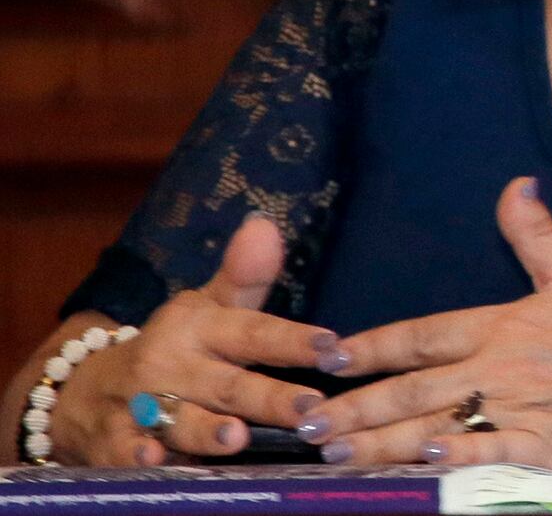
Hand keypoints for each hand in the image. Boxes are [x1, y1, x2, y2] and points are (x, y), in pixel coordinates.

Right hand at [53, 218, 326, 465]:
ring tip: (239, 438)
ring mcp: (137, 404)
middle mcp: (169, 364)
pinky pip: (125, 452)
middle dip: (267, 397)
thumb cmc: (172, 349)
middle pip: (226, 383)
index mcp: (198, 328)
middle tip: (309, 407)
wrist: (84, 389)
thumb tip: (265, 225)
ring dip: (207, 430)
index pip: (252, 333)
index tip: (332, 347)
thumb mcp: (205, 309)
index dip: (291, 340)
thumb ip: (244, 278)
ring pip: (179, 420)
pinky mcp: (111, 442)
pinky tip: (155, 462)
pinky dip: (138, 457)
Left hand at [300, 180, 551, 474]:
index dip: (370, 345)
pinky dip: (450, 455)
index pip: (423, 333)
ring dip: (378, 439)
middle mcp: (503, 365)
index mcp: (507, 324)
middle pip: (412, 386)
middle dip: (353, 405)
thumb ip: (537, 237)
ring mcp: (520, 409)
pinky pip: (485, 451)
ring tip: (332, 452)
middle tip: (303, 421)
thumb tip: (515, 185)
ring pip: (433, 423)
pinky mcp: (540, 448)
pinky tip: (417, 460)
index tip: (326, 355)